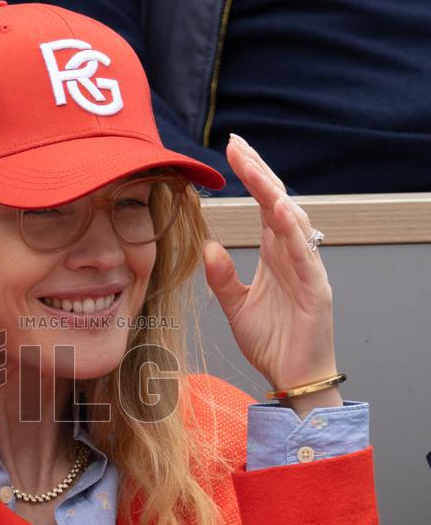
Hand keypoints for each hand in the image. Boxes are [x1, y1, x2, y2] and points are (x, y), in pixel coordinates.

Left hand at [203, 134, 342, 415]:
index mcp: (276, 255)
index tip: (232, 150)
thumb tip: (207, 247)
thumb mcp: (236, 307)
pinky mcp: (317, 291)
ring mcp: (308, 270)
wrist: (293, 380)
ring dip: (273, 194)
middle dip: (259, 173)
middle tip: (238, 145)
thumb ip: (222, 278)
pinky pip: (306, 256)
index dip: (251, 177)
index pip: (263, 206)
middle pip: (278, 203)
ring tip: (254, 170)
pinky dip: (293, 234)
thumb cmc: (272, 343)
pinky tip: (279, 212)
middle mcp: (294, 255)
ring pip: (293, 223)